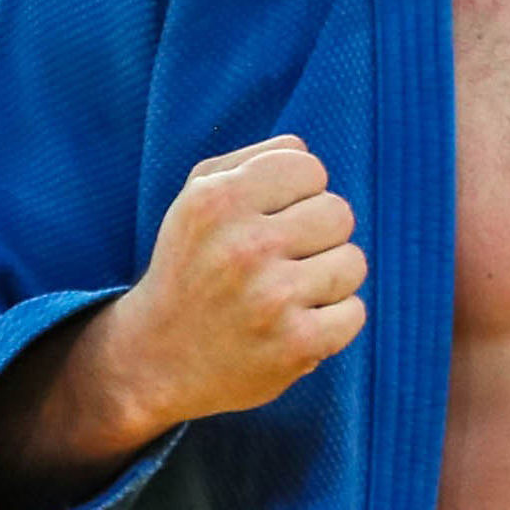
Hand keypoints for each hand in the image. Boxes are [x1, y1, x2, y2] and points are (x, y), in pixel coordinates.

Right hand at [104, 136, 367, 427]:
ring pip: (354, 262)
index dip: (298, 193)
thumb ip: (250, 160)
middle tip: (282, 260)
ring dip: (329, 278)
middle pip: (339, 212)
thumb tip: (305, 149)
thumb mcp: (195, 200)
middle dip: (317, 235)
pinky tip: (296, 324)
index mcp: (218, 201)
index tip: (273, 219)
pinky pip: (355, 312)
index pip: (309, 166)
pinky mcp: (297, 344)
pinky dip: (334, 320)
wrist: (155, 359)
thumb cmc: (188, 268)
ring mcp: (272, 298)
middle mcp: (244, 246)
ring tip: (288, 293)